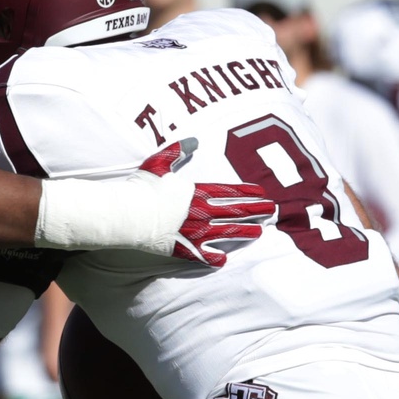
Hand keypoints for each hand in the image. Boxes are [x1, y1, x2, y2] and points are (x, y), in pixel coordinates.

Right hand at [140, 138, 278, 266]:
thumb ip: (178, 150)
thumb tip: (195, 139)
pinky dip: (215, 257)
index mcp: (196, 192)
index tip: (262, 193)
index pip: (230, 192)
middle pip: (235, 212)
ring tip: (260, 231)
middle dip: (256, 210)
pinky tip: (224, 258)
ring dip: (245, 232)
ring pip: (227, 233)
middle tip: (272, 211)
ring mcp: (193, 233)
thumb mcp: (159, 162)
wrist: (126, 216)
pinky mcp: (183, 249)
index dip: (248, 193)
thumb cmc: (140, 188)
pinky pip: (205, 256)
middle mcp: (200, 212)